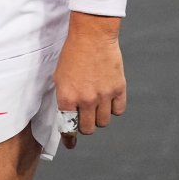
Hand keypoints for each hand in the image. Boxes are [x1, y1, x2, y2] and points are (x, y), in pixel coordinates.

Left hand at [53, 13, 126, 149]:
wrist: (92, 35)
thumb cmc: (73, 54)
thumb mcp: (60, 76)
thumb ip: (64, 97)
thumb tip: (68, 115)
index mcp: (67, 96)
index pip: (68, 127)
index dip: (69, 138)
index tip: (70, 143)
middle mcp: (85, 99)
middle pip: (87, 129)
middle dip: (84, 126)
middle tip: (84, 117)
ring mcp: (103, 95)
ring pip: (103, 122)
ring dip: (99, 117)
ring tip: (96, 105)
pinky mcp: (118, 89)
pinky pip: (118, 111)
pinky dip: (114, 108)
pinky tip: (109, 99)